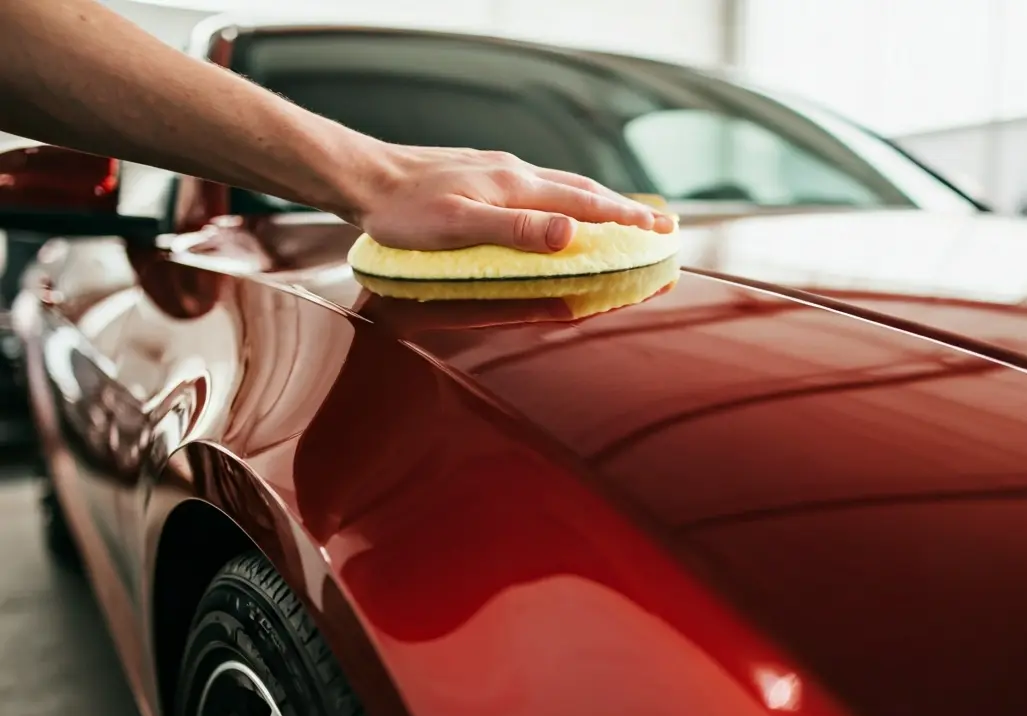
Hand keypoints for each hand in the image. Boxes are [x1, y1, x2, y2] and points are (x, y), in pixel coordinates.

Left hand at [352, 145, 675, 252]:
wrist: (365, 177)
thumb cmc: (404, 211)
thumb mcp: (458, 227)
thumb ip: (516, 232)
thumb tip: (569, 232)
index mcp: (515, 187)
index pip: (583, 205)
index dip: (624, 221)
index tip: (659, 232)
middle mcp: (514, 173)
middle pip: (583, 191)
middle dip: (625, 210)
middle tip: (661, 224)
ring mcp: (500, 172)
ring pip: (564, 185)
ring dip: (600, 202)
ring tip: (624, 214)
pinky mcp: (484, 175)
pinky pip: (542, 185)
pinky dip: (569, 197)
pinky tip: (562, 205)